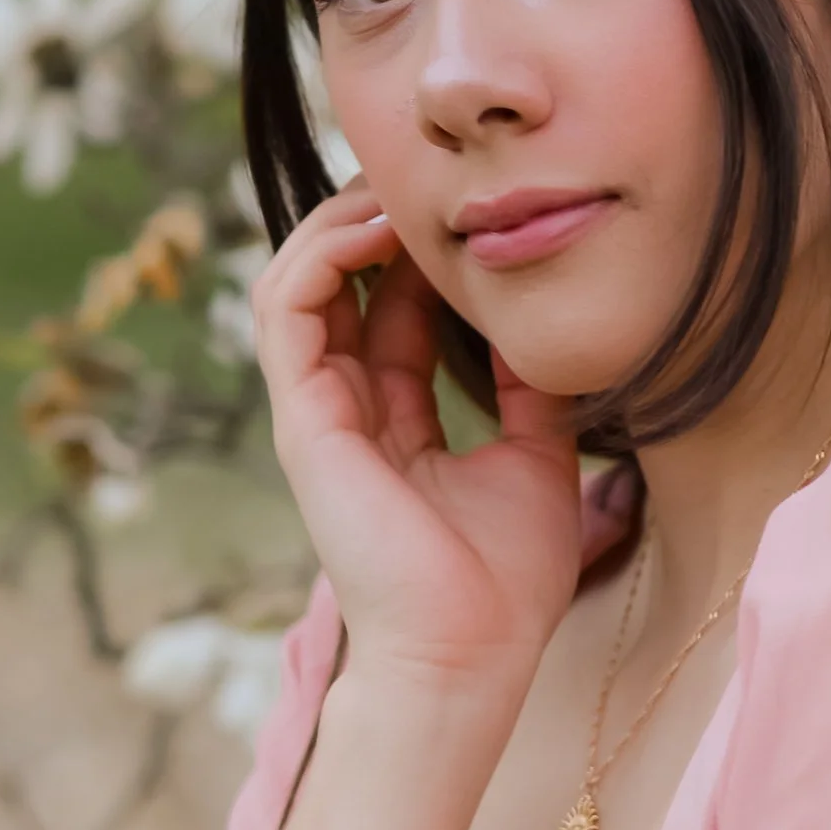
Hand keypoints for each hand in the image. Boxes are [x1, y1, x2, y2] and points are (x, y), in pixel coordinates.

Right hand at [252, 183, 584, 701]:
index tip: (463, 210)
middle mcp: (348, 412)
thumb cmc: (504, 582)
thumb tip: (543, 324)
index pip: (388, 312)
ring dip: (338, 224)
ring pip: (298, 284)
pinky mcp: (304, 421)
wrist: (473, 653)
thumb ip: (531, 390)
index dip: (417, 255)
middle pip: (337, 287)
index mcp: (395, 422)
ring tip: (393, 188)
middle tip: (422, 176)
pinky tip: (374, 229)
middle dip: (370, 221)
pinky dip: (321, 255)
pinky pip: (287, 311)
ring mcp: (318, 415)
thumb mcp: (538, 456)